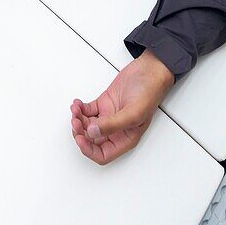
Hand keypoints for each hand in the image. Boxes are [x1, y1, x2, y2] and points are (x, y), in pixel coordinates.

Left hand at [71, 50, 174, 165]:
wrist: (149, 70)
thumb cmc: (149, 92)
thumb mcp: (133, 113)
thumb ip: (112, 125)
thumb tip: (92, 133)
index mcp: (125, 138)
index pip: (103, 154)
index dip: (89, 150)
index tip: (81, 138)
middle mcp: (116, 130)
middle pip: (91, 140)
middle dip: (80, 133)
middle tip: (76, 121)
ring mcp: (108, 116)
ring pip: (86, 125)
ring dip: (78, 119)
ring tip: (76, 109)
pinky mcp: (104, 104)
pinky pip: (87, 111)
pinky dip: (79, 108)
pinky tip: (77, 103)